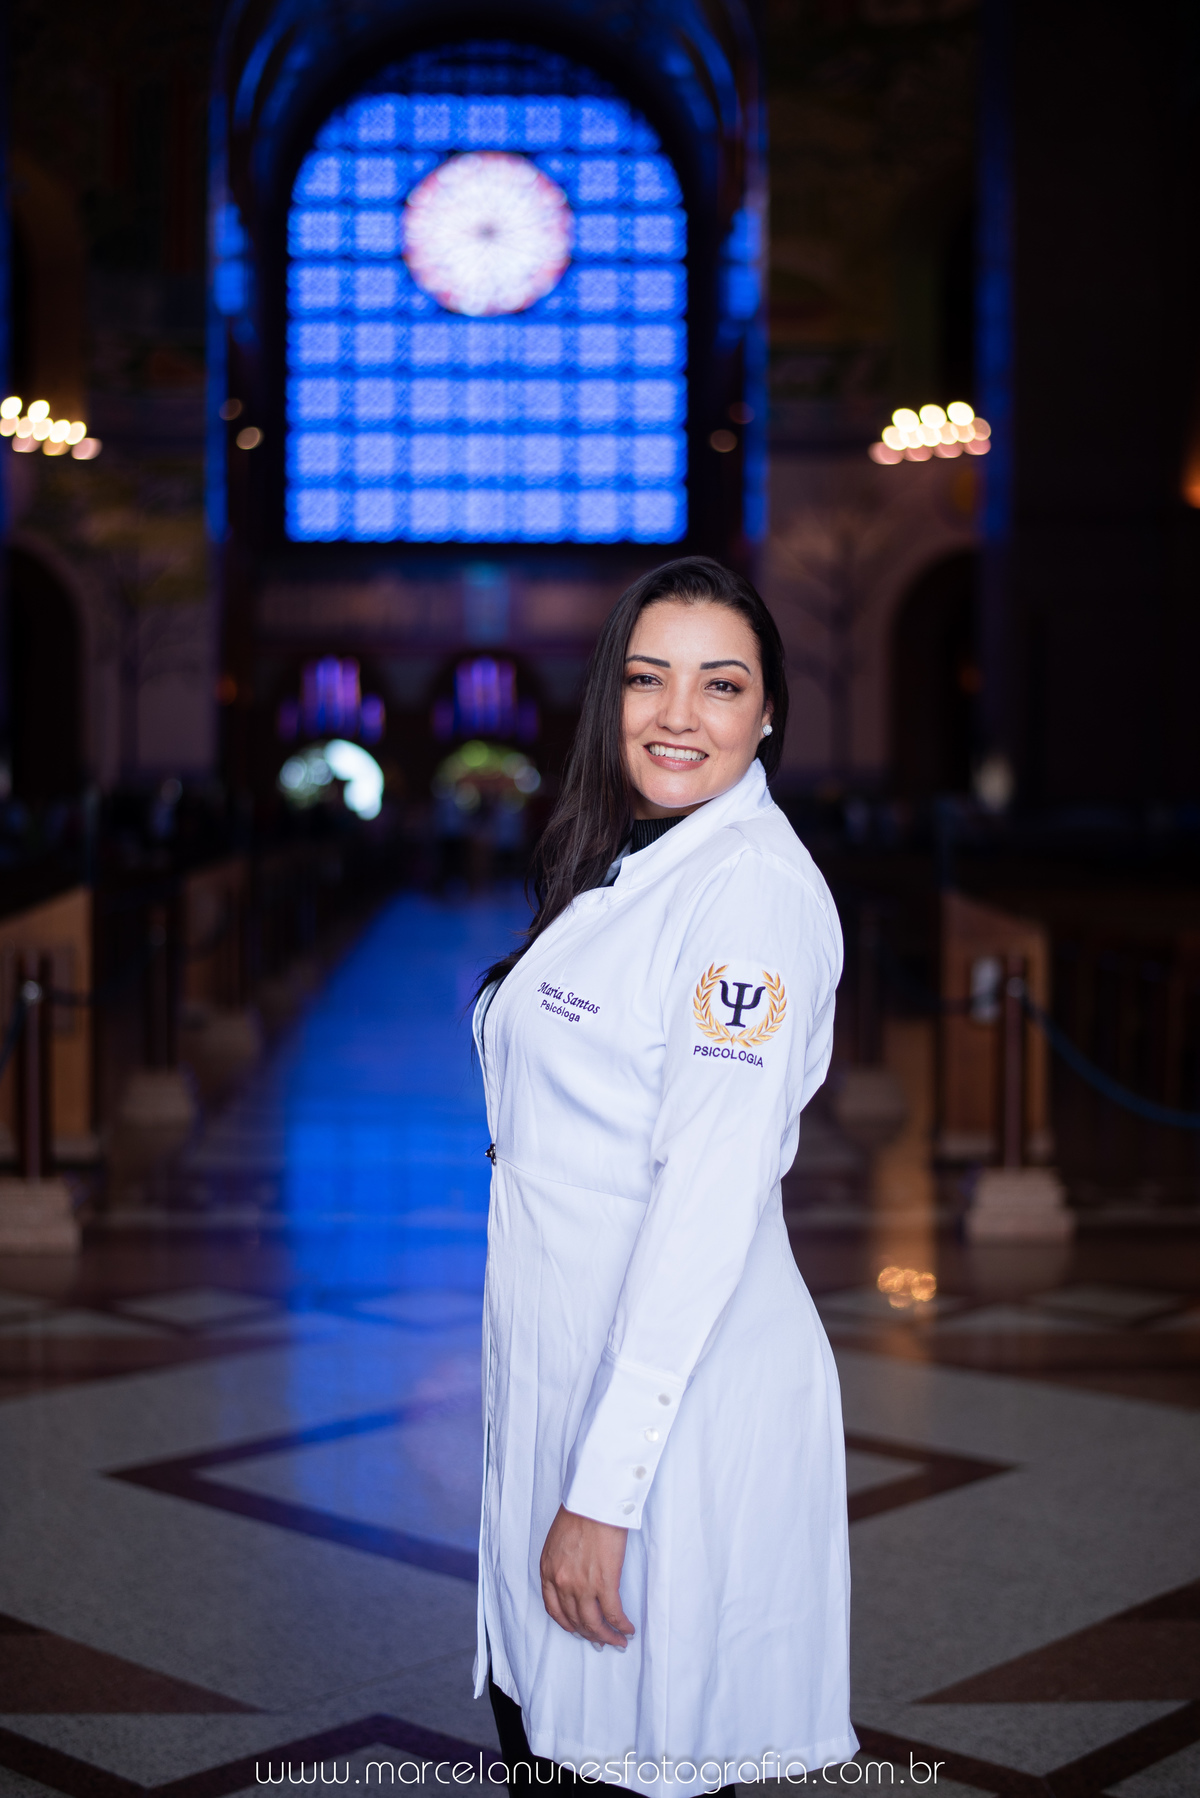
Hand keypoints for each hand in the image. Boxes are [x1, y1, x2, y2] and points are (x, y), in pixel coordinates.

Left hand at [539, 1505, 634, 1648]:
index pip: (554, 1609)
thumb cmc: (579, 1511)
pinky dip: (621, 1625)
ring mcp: (582, 1585)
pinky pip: (612, 1613)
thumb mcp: (557, 1540)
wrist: (593, 1500)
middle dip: (590, 1634)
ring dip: (607, 1636)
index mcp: (548, 1571)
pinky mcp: (604, 1582)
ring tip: (617, 1640)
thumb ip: (561, 1562)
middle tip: (601, 1640)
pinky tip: (627, 1629)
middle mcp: (562, 1583)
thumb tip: (576, 1575)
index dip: (568, 1624)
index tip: (577, 1629)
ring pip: (593, 1623)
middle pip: (575, 1621)